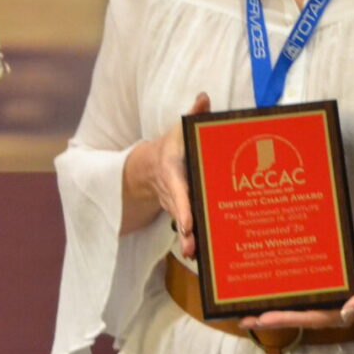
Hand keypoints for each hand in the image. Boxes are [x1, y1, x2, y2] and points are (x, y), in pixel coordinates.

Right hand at [121, 93, 210, 255]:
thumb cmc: (172, 146)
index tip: (187, 223)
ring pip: (181, 224)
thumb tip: (204, 97)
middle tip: (191, 247)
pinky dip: (193, 240)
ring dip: (187, 241)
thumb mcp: (179, 129)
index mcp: (172, 171)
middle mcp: (171, 191)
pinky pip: (186, 227)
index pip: (176, 189)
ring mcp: (174, 204)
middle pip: (178, 212)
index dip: (182, 206)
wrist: (149, 165)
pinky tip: (203, 255)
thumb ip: (193, 115)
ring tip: (195, 256)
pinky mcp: (180, 212)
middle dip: (185, 230)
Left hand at [240, 232, 353, 331]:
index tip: (264, 319)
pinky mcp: (316, 287)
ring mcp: (320, 298)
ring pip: (293, 306)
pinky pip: (296, 293)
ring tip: (244, 309)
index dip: (287, 319)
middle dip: (270, 318)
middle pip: (296, 316)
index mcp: (339, 311)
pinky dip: (279, 293)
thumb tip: (346, 316)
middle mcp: (326, 307)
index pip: (310, 318)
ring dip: (270, 308)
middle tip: (245, 319)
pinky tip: (261, 289)